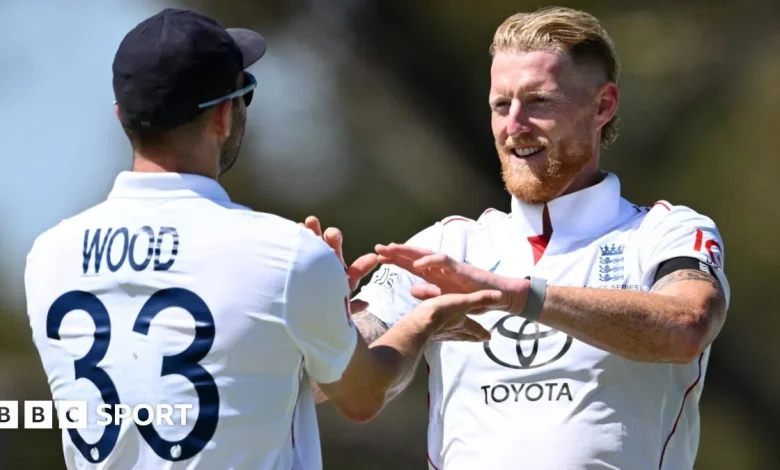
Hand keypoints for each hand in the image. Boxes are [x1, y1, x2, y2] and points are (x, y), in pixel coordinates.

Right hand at [303, 216, 377, 312]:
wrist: (301, 313)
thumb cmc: (324, 312)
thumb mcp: (338, 310)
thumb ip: (351, 307)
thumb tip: (366, 303)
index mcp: (343, 279)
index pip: (355, 271)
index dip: (364, 265)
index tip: (373, 258)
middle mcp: (330, 266)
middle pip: (334, 250)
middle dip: (334, 240)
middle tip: (332, 234)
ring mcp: (314, 260)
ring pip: (316, 244)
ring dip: (314, 232)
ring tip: (310, 221)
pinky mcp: (299, 259)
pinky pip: (300, 247)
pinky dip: (299, 237)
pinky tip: (296, 228)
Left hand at [375, 243, 528, 314]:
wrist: (497, 296)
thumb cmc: (472, 297)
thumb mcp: (446, 299)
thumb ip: (429, 294)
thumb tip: (410, 291)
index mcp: (435, 275)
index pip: (411, 265)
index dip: (395, 261)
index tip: (377, 258)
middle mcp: (440, 268)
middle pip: (414, 256)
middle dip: (396, 252)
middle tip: (377, 249)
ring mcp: (450, 267)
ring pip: (426, 254)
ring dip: (408, 252)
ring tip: (392, 250)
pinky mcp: (461, 269)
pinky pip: (444, 262)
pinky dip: (430, 261)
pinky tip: (417, 264)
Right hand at [410, 290, 508, 341]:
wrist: (418, 323)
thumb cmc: (441, 311)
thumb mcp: (462, 302)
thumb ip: (480, 299)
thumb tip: (501, 296)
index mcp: (462, 323)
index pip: (475, 328)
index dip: (482, 332)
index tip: (489, 338)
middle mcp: (453, 330)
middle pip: (465, 335)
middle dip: (472, 337)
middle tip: (479, 340)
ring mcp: (440, 334)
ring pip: (453, 336)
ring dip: (458, 337)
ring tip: (461, 337)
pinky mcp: (429, 334)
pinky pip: (439, 334)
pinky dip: (443, 334)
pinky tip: (439, 333)